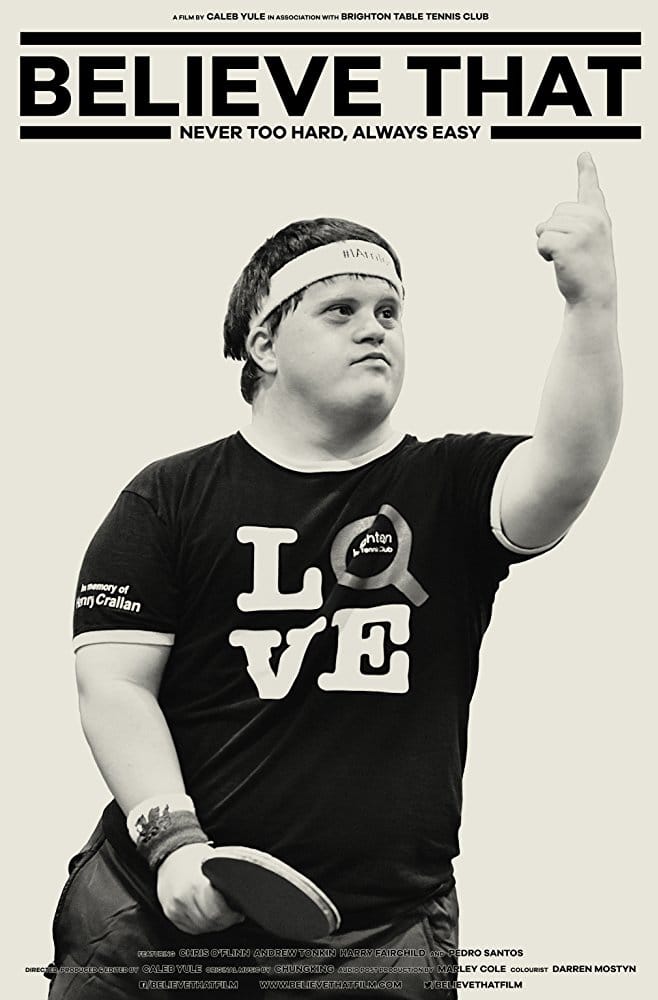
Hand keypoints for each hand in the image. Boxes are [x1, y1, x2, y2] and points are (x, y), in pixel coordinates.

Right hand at [156, 842, 244, 934]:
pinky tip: (208, 911)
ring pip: (204, 928)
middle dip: (227, 919)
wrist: (170, 857)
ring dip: (216, 922)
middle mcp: (182, 900)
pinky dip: (204, 923)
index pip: (217, 912)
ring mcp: (175, 910)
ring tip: (221, 908)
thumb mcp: (216, 859)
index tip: (238, 909)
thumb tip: (247, 882)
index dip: (231, 913)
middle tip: (234, 910)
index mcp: (194, 884)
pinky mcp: (173, 917)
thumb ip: (230, 872)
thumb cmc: (195, 857)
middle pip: (212, 922)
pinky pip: (194, 928)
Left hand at [536, 153, 615, 307]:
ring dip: (548, 244)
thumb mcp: (588, 243)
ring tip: (568, 258)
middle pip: (556, 213)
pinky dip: (543, 253)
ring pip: (546, 226)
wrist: (594, 296)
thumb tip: (541, 225)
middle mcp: (593, 218)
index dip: (587, 171)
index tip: (584, 156)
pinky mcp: (568, 243)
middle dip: (555, 232)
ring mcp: (582, 230)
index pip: (591, 189)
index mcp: (599, 216)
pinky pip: (541, 240)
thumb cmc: (587, 271)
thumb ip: (573, 227)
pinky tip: (559, 262)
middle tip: (573, 252)